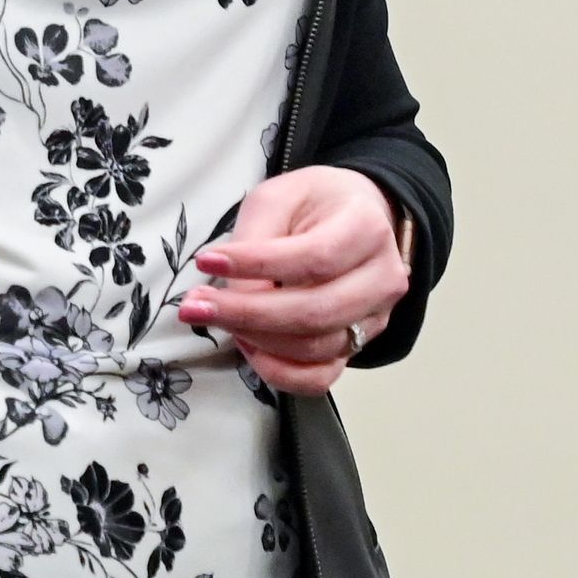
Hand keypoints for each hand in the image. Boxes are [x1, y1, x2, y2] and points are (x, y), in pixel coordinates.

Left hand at [178, 167, 409, 398]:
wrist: (355, 218)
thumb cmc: (313, 205)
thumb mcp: (278, 199)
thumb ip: (257, 241)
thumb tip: (235, 294)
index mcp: (367, 228)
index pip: (313, 258)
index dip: (256, 264)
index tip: (205, 260)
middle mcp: (382, 278)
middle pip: (315, 312)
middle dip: (246, 313)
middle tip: (195, 305)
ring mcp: (375, 319)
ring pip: (315, 348)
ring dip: (256, 340)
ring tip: (216, 317)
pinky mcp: (358, 347)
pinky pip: (320, 378)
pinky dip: (278, 372)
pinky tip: (247, 347)